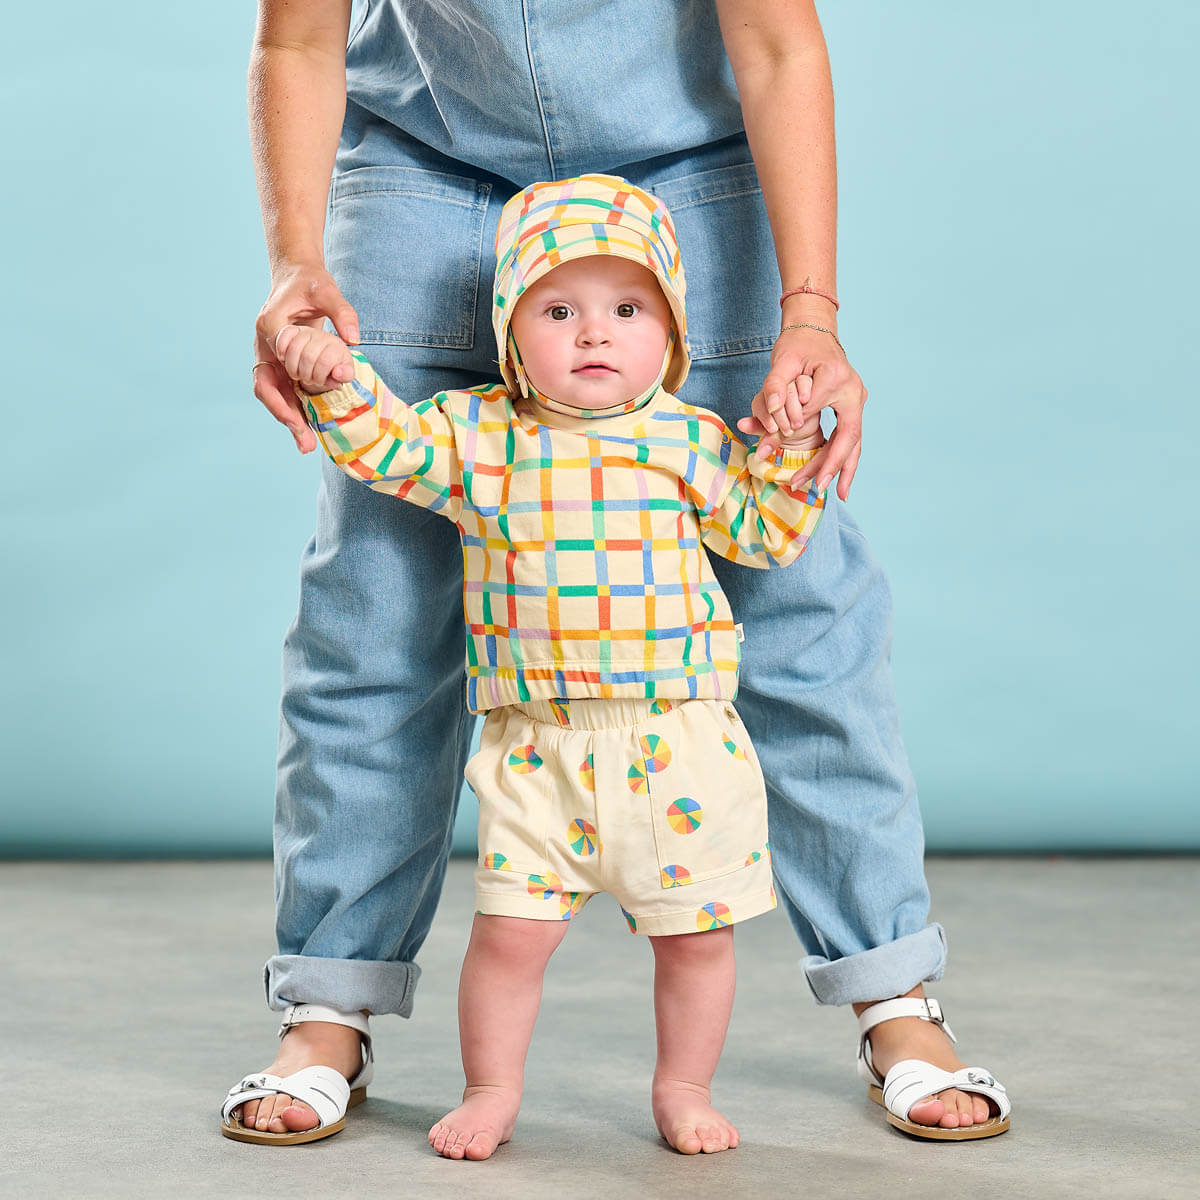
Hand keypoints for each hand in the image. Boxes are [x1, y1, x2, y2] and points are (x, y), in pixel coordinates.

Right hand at [252, 263, 359, 453]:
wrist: (297, 277)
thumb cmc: (310, 283)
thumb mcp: (327, 290)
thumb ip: (342, 312)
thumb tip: (355, 340)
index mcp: (271, 327)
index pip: (274, 365)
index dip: (286, 391)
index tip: (301, 411)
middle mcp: (265, 345)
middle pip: (268, 388)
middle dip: (284, 416)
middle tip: (304, 442)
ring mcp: (271, 357)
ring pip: (275, 395)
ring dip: (289, 420)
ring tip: (307, 446)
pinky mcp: (281, 364)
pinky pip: (286, 391)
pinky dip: (297, 410)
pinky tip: (311, 430)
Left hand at [738, 325, 866, 499]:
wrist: (813, 330)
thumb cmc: (796, 345)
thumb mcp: (782, 362)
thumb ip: (774, 386)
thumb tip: (774, 414)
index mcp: (837, 379)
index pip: (814, 414)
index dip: (794, 429)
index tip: (777, 444)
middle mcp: (854, 392)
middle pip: (848, 437)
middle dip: (832, 465)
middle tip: (818, 488)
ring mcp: (856, 400)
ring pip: (853, 442)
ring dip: (844, 469)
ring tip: (841, 495)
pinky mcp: (851, 407)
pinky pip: (849, 439)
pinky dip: (844, 459)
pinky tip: (839, 480)